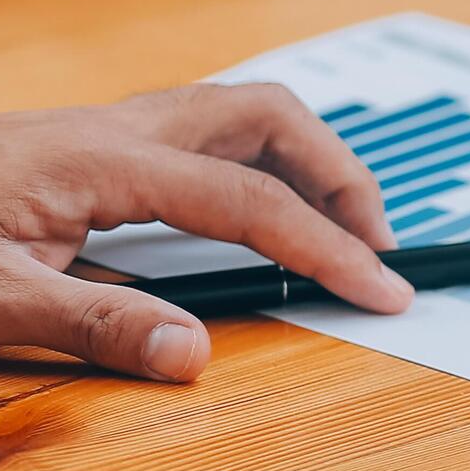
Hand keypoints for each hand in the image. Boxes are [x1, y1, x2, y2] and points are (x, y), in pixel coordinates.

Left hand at [0, 82, 411, 382]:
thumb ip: (90, 324)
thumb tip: (193, 355)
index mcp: (105, 162)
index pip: (250, 201)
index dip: (327, 246)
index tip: (381, 289)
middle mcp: (116, 129)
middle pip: (268, 116)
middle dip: (339, 173)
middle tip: (372, 244)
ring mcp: (103, 131)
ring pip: (238, 114)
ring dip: (303, 161)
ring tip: (333, 227)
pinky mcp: (88, 147)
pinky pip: (201, 135)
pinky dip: (254, 165)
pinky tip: (249, 216)